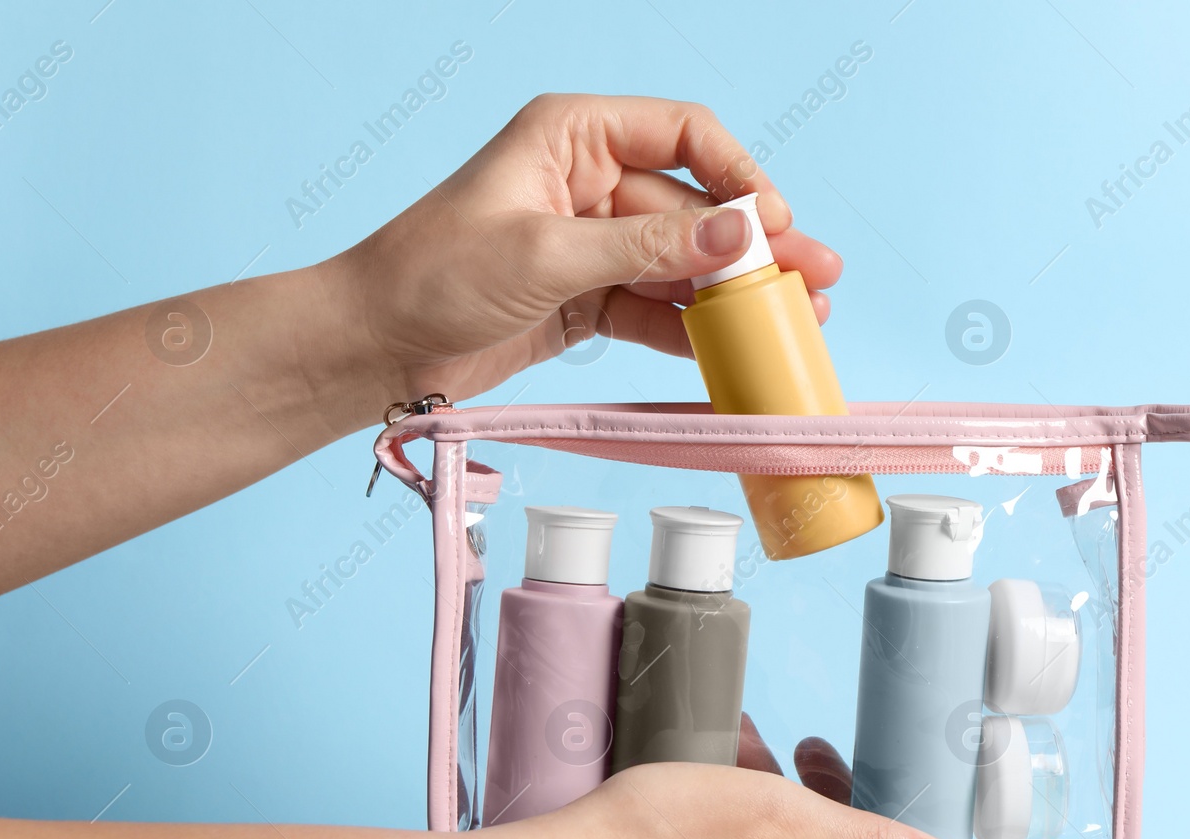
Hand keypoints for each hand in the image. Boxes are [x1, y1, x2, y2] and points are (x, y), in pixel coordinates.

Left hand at [337, 93, 844, 409]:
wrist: (372, 346)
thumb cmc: (431, 275)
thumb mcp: (547, 254)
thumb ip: (649, 246)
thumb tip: (741, 235)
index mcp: (573, 136)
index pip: (684, 135)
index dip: (738, 176)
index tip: (774, 223)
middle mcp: (589, 182)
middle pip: (695, 206)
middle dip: (755, 244)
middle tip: (817, 276)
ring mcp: (591, 243)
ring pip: (683, 263)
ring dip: (735, 293)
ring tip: (795, 319)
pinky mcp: (587, 298)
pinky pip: (656, 309)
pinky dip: (692, 332)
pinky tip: (735, 352)